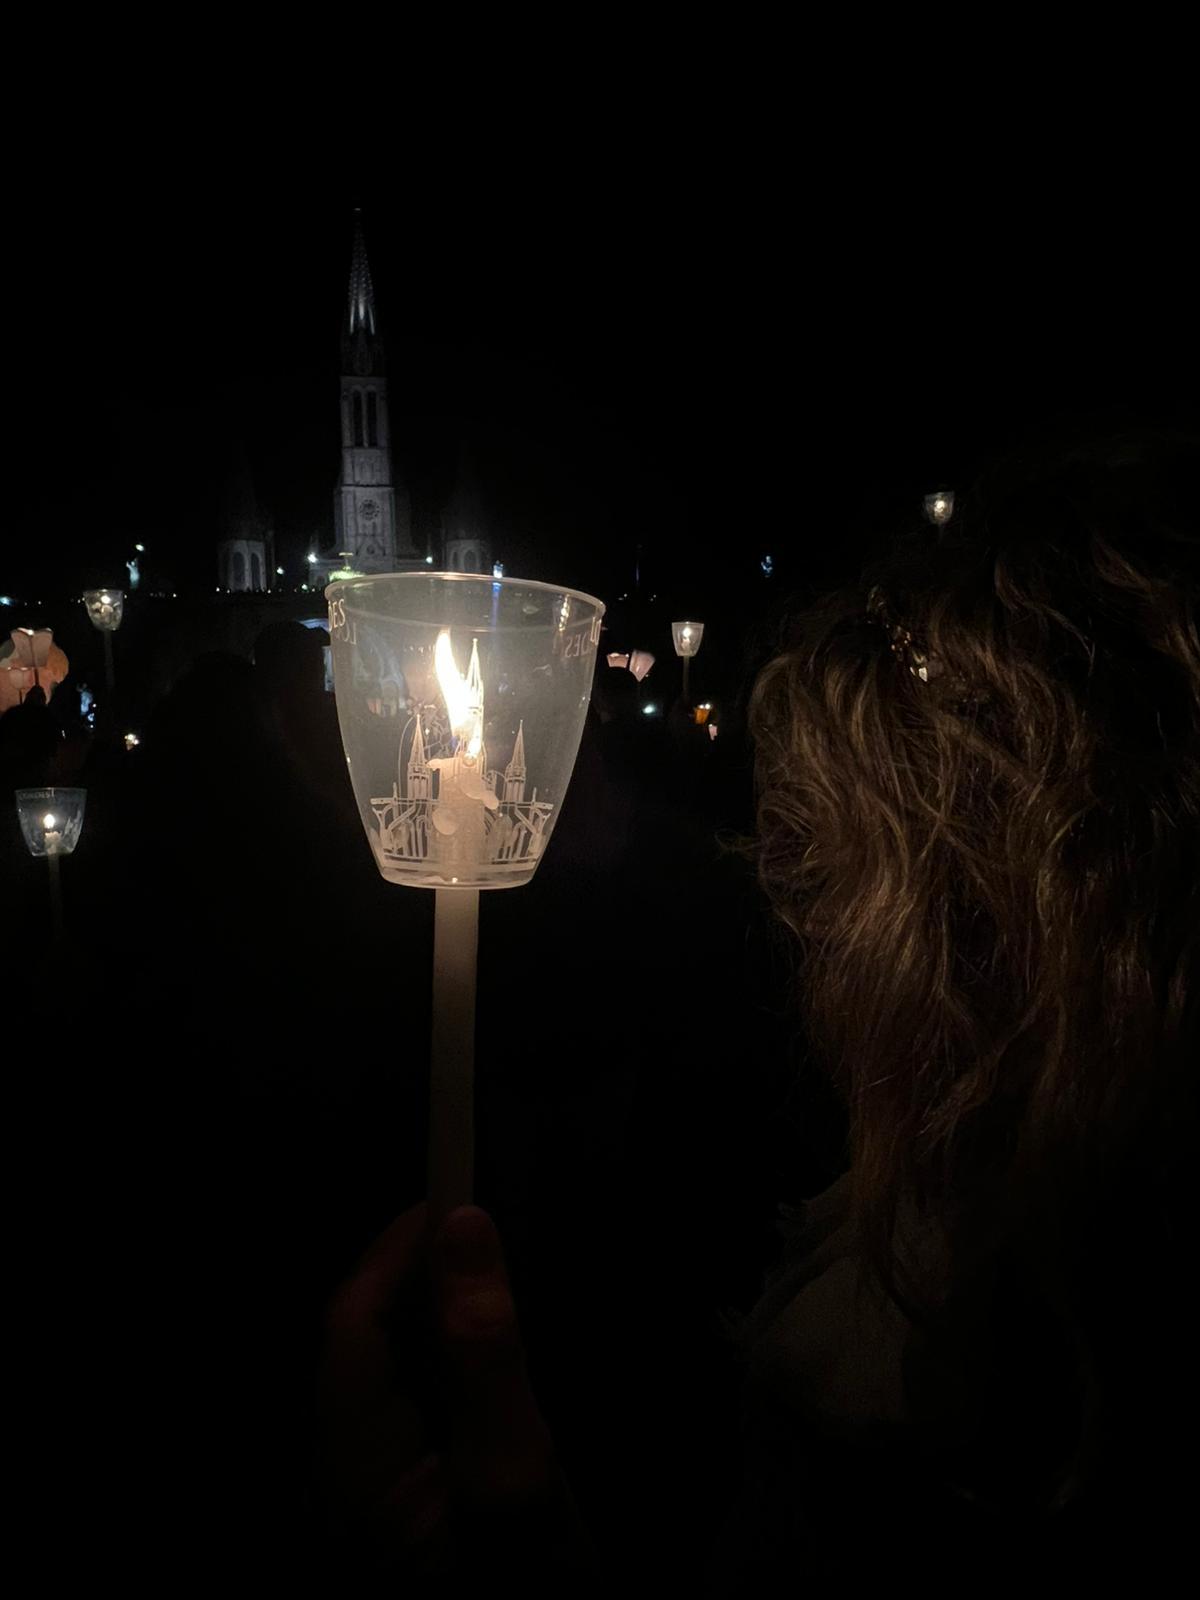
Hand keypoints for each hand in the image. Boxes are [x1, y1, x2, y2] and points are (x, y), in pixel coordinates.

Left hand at [321, 1201, 595, 1578]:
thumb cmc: (523, 1599)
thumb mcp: (515, 1477)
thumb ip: (484, 1354)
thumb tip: (464, 1228)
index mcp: (350, 1463)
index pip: (350, 1322)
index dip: (395, 1250)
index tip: (454, 1194)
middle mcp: (340, 1481)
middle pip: (359, 1348)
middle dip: (413, 1279)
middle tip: (484, 1232)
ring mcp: (368, 1509)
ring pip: (384, 1383)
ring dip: (430, 1324)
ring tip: (492, 1284)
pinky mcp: (402, 1527)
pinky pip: (410, 1424)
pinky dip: (445, 1377)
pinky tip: (489, 1372)